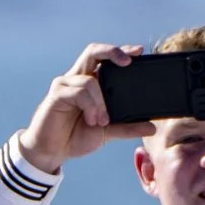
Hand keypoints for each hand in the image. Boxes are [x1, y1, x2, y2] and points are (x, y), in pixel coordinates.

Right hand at [16, 44, 157, 173]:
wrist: (51, 152)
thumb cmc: (75, 137)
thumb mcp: (106, 133)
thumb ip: (127, 128)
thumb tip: (152, 128)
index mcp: (90, 83)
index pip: (105, 58)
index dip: (120, 51)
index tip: (139, 51)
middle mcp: (78, 78)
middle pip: (94, 51)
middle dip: (112, 52)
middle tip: (128, 62)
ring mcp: (65, 84)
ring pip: (90, 80)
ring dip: (102, 101)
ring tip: (102, 121)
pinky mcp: (56, 95)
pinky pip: (79, 92)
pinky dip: (90, 106)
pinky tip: (92, 120)